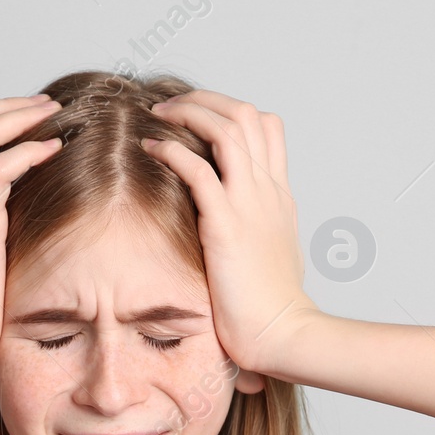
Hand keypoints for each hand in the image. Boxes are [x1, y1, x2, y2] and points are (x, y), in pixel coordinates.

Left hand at [140, 89, 320, 374]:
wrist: (283, 334)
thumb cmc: (273, 307)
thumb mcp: (273, 254)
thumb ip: (259, 229)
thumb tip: (242, 229)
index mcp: (280, 196)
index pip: (268, 128)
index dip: (232, 112)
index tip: (199, 118)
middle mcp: (268, 191)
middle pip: (246, 115)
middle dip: (206, 100)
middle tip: (171, 105)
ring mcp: (251, 205)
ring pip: (227, 129)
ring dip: (189, 113)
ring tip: (158, 114)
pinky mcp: (227, 226)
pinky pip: (199, 171)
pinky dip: (173, 151)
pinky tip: (151, 149)